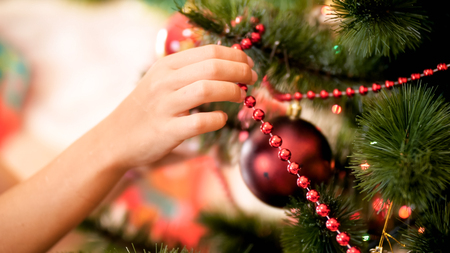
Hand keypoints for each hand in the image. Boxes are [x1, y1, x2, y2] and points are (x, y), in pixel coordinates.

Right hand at [99, 45, 256, 168]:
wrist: (115, 138)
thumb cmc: (146, 109)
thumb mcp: (161, 81)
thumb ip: (188, 71)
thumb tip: (227, 65)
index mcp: (166, 65)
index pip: (209, 52)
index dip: (235, 57)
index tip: (248, 65)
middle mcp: (165, 81)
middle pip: (212, 67)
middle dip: (239, 71)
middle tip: (251, 80)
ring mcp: (165, 106)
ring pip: (207, 89)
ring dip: (232, 91)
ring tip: (241, 96)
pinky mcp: (167, 131)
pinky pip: (199, 122)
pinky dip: (217, 119)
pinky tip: (221, 119)